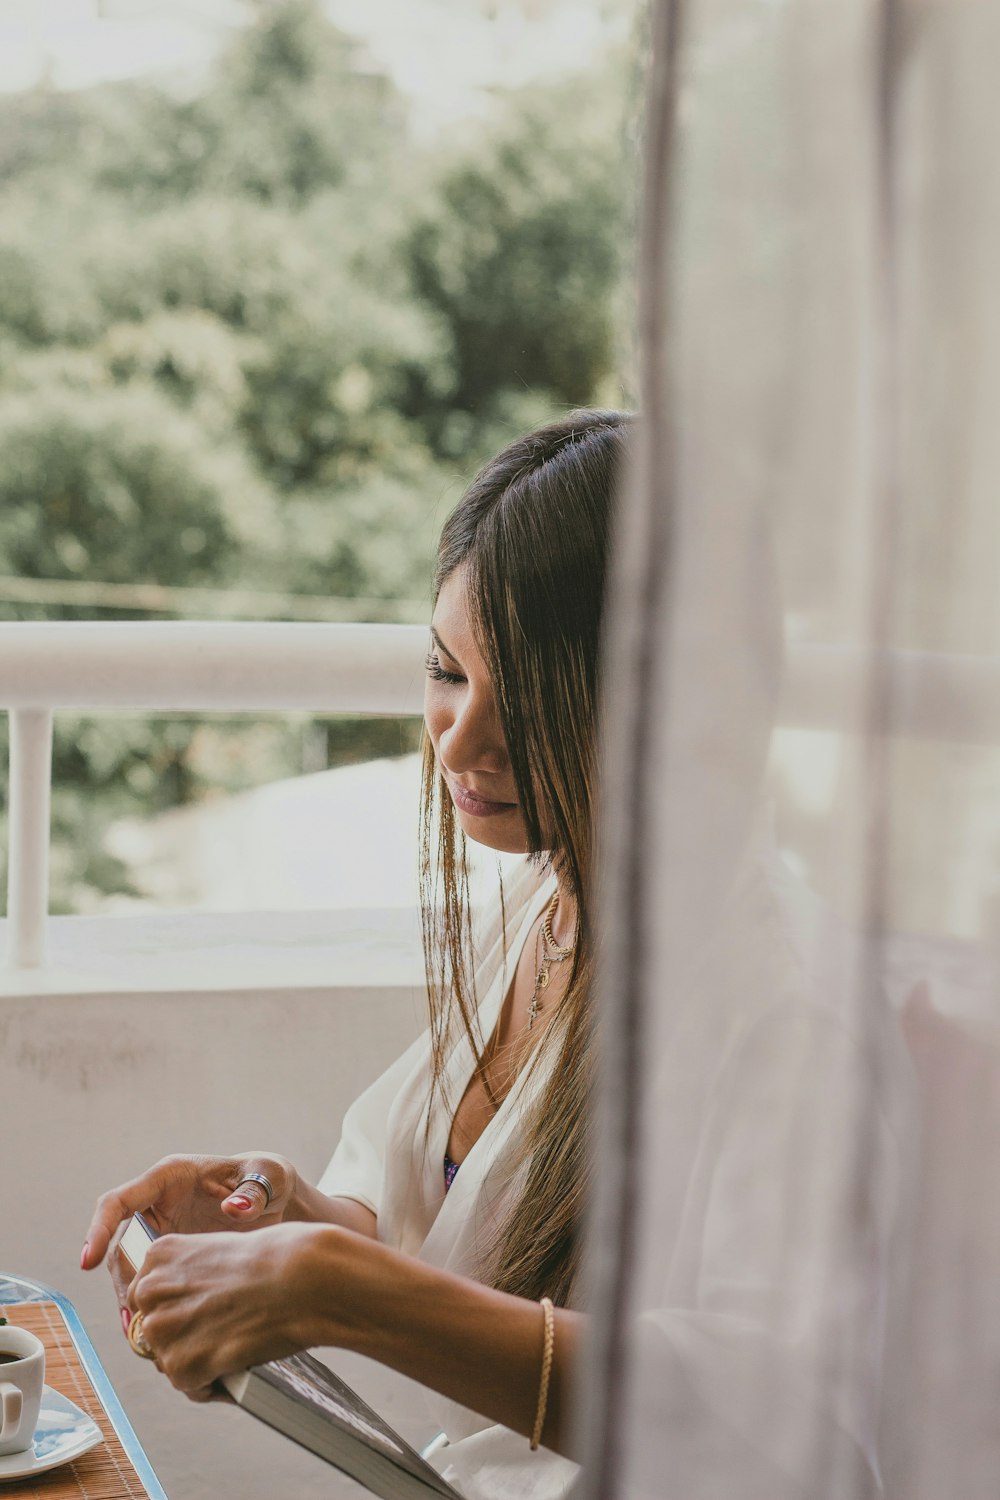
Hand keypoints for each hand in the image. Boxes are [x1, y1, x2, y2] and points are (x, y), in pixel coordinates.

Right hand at [81, 1153, 299, 1311]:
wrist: (279, 1201)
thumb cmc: (270, 1179)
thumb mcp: (269, 1176)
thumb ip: (253, 1191)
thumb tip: (233, 1210)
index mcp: (170, 1177)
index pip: (119, 1201)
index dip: (99, 1229)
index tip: (89, 1259)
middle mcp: (157, 1205)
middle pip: (119, 1244)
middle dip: (120, 1280)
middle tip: (131, 1314)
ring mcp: (162, 1233)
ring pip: (130, 1269)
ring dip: (131, 1300)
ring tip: (140, 1331)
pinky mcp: (171, 1257)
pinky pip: (150, 1283)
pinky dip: (149, 1306)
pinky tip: (154, 1333)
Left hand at [128, 1224, 317, 1400]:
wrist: (304, 1277)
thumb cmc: (279, 1256)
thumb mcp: (223, 1247)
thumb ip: (196, 1275)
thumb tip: (194, 1308)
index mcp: (160, 1254)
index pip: (149, 1296)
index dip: (178, 1309)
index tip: (204, 1313)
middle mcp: (151, 1290)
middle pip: (155, 1330)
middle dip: (184, 1337)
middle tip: (223, 1334)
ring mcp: (163, 1329)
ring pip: (170, 1360)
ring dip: (198, 1362)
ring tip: (234, 1352)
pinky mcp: (181, 1365)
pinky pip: (190, 1387)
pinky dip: (212, 1385)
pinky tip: (236, 1368)